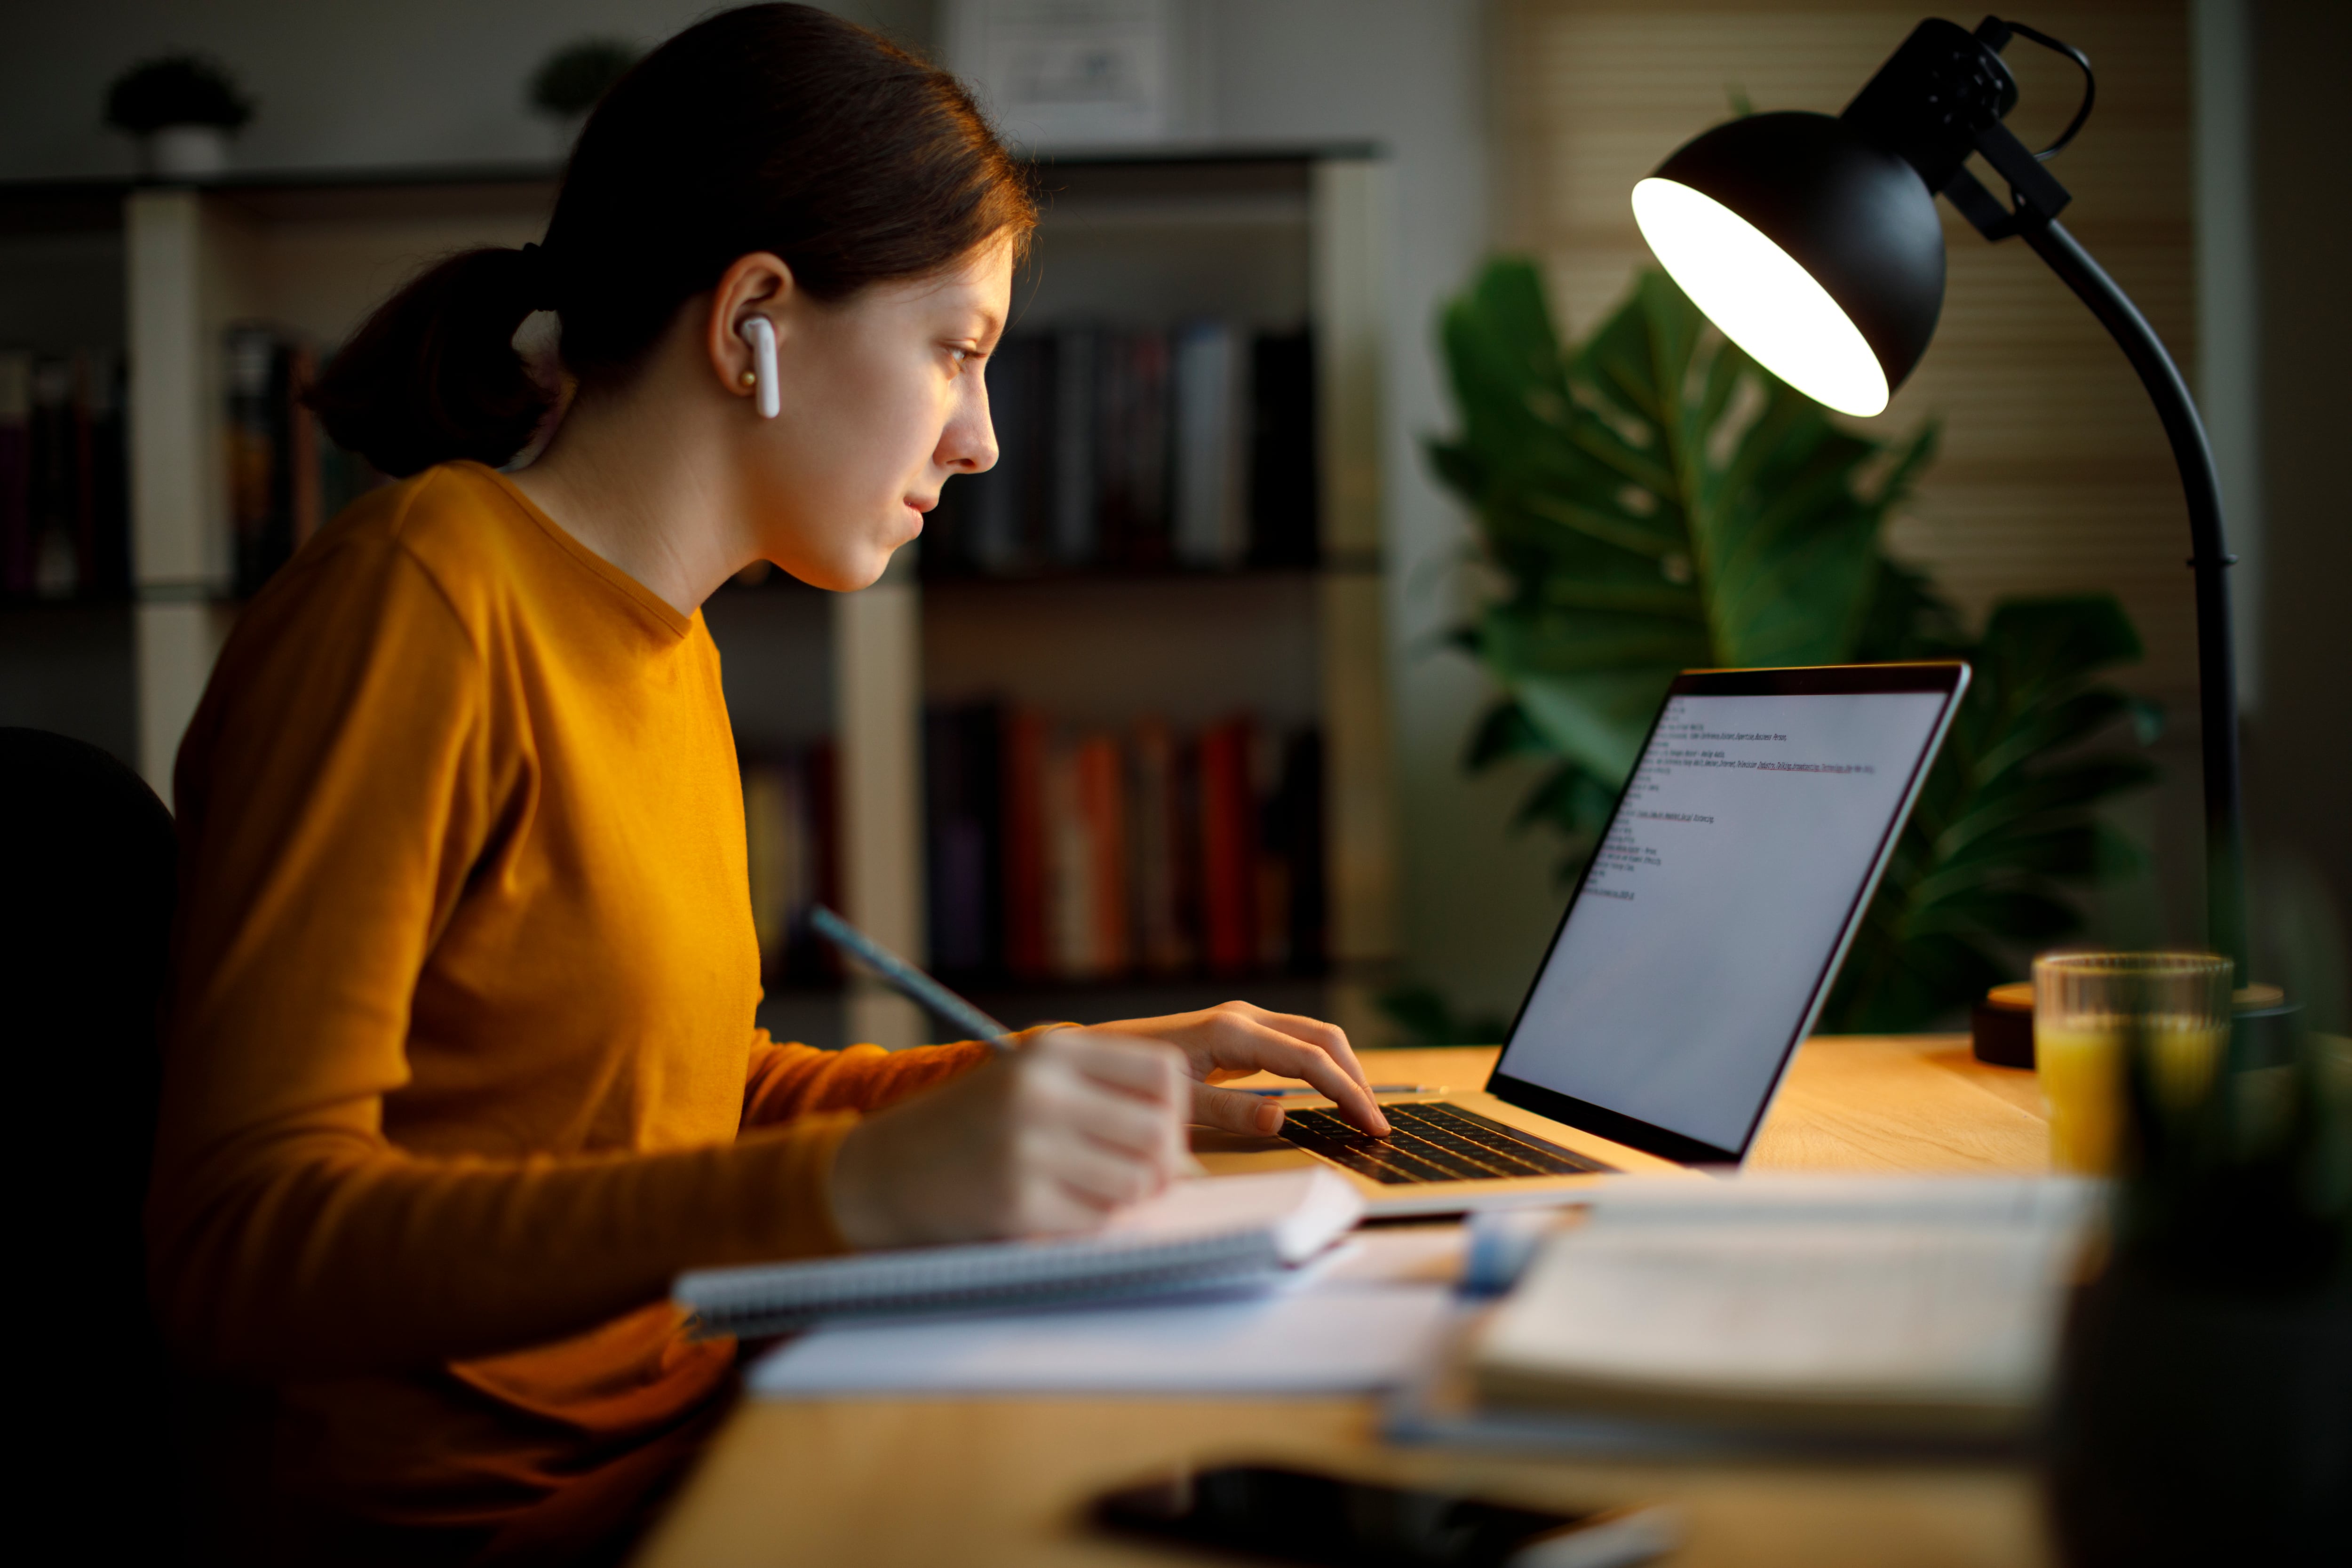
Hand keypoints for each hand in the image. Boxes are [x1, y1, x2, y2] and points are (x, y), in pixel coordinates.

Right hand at [827, 1029, 1189, 1248]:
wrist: (883, 1170)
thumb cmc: (972, 1127)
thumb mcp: (1031, 1083)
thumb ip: (1103, 1099)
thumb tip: (1184, 1160)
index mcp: (1050, 1050)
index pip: (1163, 1072)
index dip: (1174, 1111)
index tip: (1152, 1133)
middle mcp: (1040, 1091)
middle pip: (1159, 1131)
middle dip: (1161, 1165)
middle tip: (1136, 1180)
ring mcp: (1027, 1148)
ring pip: (1137, 1182)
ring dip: (1126, 1198)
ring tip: (1090, 1193)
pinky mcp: (1017, 1204)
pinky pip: (1097, 1221)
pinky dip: (1088, 1224)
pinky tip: (1054, 1212)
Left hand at [1091, 1001, 1390, 1138]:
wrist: (1100, 1055)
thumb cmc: (1133, 1081)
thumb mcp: (1178, 1104)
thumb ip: (1229, 1110)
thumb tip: (1281, 1116)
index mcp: (1232, 1033)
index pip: (1309, 1059)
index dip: (1346, 1092)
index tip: (1371, 1125)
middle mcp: (1245, 1018)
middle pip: (1323, 1038)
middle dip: (1356, 1078)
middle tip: (1376, 1122)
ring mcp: (1245, 1021)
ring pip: (1314, 1036)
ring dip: (1344, 1069)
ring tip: (1363, 1111)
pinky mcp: (1243, 1032)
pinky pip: (1296, 1042)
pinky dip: (1323, 1065)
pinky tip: (1332, 1093)